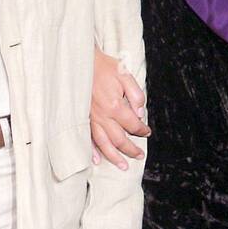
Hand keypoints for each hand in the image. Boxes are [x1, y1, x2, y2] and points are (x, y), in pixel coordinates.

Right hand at [90, 46, 149, 168]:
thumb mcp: (125, 75)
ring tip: (123, 166)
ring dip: (114, 157)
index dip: (142, 130)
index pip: (132, 124)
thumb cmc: (103, 67)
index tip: (147, 131)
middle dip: (131, 149)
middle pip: (119, 139)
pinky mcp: (81, 119)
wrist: (81, 62)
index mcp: (115, 105)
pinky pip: (87, 139)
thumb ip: (136, 94)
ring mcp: (90, 119)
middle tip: (139, 156)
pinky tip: (97, 160)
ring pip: (103, 144)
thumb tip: (141, 112)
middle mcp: (102, 116)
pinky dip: (93, 151)